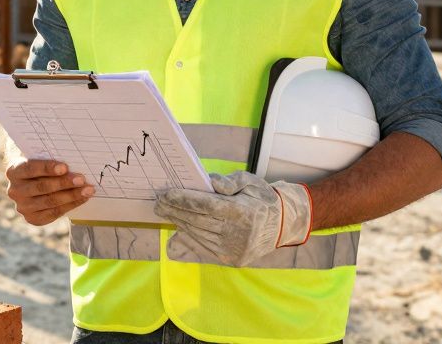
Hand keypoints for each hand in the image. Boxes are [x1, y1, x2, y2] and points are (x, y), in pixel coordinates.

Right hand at [5, 158, 93, 225]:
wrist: (30, 181)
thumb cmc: (39, 164)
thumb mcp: (39, 156)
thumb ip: (49, 156)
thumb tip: (72, 159)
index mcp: (14, 171)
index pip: (31, 169)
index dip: (48, 168)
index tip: (65, 167)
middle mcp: (14, 190)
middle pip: (42, 187)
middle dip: (64, 183)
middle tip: (82, 179)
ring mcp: (22, 206)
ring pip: (50, 201)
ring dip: (72, 196)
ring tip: (88, 190)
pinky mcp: (31, 218)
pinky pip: (54, 212)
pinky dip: (71, 205)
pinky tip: (82, 198)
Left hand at [154, 171, 311, 266]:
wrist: (282, 226)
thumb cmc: (262, 199)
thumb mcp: (251, 181)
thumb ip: (230, 181)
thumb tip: (210, 183)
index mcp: (243, 213)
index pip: (206, 205)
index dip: (184, 199)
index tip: (166, 194)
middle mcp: (238, 234)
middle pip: (198, 221)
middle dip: (175, 211)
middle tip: (158, 203)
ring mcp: (234, 249)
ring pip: (199, 234)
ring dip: (179, 223)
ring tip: (165, 212)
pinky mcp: (231, 259)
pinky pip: (204, 246)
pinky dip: (189, 236)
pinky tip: (178, 226)